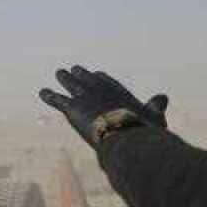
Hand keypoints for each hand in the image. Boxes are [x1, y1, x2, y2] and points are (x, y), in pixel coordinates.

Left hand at [38, 66, 169, 147]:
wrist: (126, 136)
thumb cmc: (143, 132)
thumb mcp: (154, 118)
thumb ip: (156, 107)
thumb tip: (163, 96)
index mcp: (120, 94)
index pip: (108, 83)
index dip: (101, 79)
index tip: (97, 74)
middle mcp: (102, 91)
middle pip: (89, 80)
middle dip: (81, 75)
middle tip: (74, 69)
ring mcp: (86, 97)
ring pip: (73, 85)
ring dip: (65, 78)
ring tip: (59, 73)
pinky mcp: (73, 108)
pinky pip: (58, 100)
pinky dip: (49, 96)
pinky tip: (42, 92)